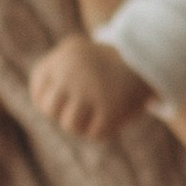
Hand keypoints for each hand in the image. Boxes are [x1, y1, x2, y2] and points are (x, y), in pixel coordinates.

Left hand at [29, 33, 153, 137]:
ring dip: (83, 126)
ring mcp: (90, 90)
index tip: (69, 98)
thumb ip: (53, 71)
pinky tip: (113, 119)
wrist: (147, 55)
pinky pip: (95, 134)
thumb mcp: (75, 52)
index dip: (52, 104)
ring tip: (95, 116)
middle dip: (65, 114)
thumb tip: (38, 101)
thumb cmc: (106, 60)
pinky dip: (104, 131)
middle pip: (51, 111)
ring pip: (70, 125)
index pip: (39, 96)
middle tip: (84, 108)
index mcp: (61, 59)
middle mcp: (71, 73)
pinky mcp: (110, 107)